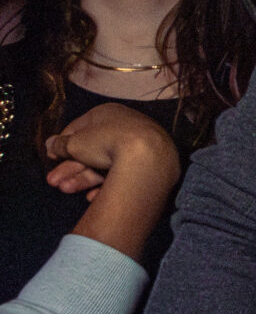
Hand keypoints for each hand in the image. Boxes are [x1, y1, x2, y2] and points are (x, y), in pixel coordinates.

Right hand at [45, 106, 181, 245]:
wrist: (147, 159)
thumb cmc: (106, 142)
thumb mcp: (76, 143)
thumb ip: (61, 145)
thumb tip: (50, 143)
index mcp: (108, 114)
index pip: (80, 128)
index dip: (63, 143)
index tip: (50, 157)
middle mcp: (125, 128)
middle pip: (91, 151)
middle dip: (70, 168)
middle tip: (53, 182)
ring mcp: (137, 149)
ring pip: (103, 165)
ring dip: (82, 178)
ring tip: (64, 189)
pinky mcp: (146, 167)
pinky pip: (121, 176)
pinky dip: (105, 186)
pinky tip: (92, 198)